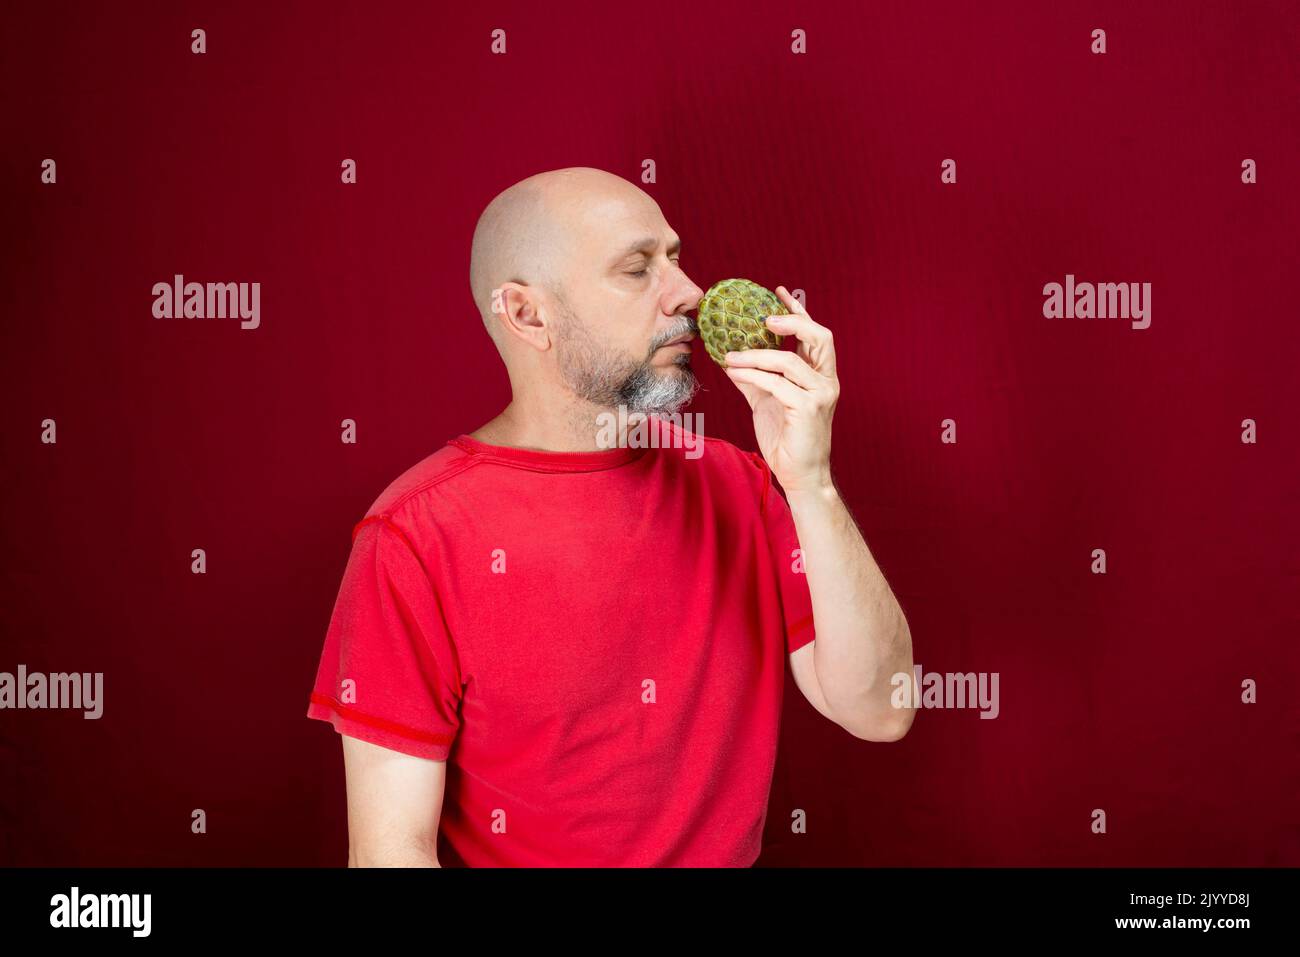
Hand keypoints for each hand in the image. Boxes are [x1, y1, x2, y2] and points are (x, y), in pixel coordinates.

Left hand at [722, 285, 838, 493]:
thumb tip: (730, 359)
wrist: (799, 475)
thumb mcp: (767, 402)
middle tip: (762, 319)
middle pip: (819, 337)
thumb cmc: (787, 439)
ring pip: (788, 361)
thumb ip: (755, 379)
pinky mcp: (808, 409)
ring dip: (755, 356)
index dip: (798, 311)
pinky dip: (753, 375)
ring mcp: (821, 395)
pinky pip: (776, 384)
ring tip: (730, 356)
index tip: (778, 292)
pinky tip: (735, 373)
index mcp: (821, 376)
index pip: (815, 335)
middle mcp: (826, 381)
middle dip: (792, 321)